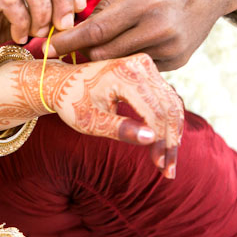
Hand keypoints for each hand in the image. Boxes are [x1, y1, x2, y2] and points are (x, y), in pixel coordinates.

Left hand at [0, 54, 183, 177]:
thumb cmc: (73, 102)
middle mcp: (140, 65)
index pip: (155, 112)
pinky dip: (169, 123)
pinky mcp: (148, 71)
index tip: (161, 167)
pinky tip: (166, 145)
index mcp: (125, 74)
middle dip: (170, 143)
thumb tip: (151, 139)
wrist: (64, 81)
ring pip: (171, 105)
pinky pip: (167, 99)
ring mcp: (146, 65)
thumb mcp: (90, 120)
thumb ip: (119, 129)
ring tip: (167, 163)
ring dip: (173, 135)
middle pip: (168, 109)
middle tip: (168, 171)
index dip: (161, 143)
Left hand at [48, 0, 236, 70]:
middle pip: (104, 54)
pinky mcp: (179, 60)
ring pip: (121, 63)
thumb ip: (105, 4)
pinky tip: (125, 47)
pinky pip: (141, 65)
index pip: (96, 31)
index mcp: (144, 2)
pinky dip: (128, 59)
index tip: (48, 48)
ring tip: (93, 48)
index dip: (69, 42)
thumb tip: (79, 30)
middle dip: (82, 53)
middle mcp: (159, 28)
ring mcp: (171, 47)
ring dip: (104, 58)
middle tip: (67, 49)